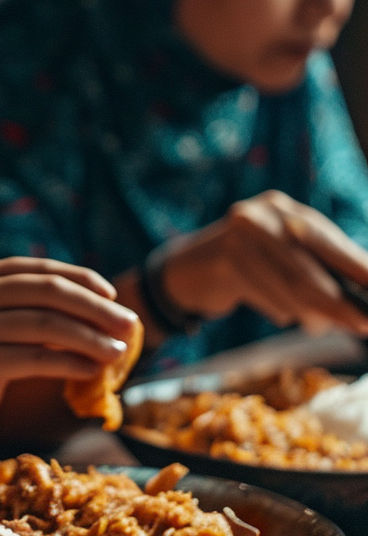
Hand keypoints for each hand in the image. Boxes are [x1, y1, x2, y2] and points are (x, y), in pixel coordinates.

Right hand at [0, 256, 139, 428]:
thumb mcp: (6, 318)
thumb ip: (40, 304)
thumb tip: (109, 307)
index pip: (42, 270)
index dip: (83, 280)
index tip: (113, 296)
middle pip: (49, 293)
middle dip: (96, 309)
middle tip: (129, 325)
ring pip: (48, 325)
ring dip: (91, 339)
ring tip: (118, 353)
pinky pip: (38, 358)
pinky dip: (72, 363)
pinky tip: (93, 370)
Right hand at [161, 191, 367, 334]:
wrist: (186, 271)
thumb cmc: (243, 266)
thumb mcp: (276, 256)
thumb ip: (311, 268)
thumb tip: (356, 298)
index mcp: (282, 209)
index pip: (327, 239)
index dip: (355, 266)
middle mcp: (261, 215)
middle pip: (310, 265)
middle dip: (339, 299)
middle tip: (363, 323)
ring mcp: (239, 236)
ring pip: (289, 284)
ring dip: (311, 312)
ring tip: (321, 326)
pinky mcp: (224, 261)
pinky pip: (264, 295)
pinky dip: (279, 310)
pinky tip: (284, 315)